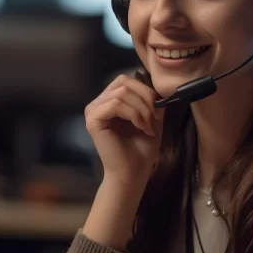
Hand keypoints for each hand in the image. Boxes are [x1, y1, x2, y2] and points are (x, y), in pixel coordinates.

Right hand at [84, 73, 164, 188]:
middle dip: (145, 98)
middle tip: (155, 118)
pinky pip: (115, 105)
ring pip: (121, 93)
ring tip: (148, 126)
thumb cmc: (141, 148)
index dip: (146, 91)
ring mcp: (93, 111)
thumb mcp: (151, 118)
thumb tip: (158, 88)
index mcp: (109, 101)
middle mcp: (98, 103)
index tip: (159, 111)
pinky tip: (141, 127)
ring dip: (142, 109)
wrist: (133, 172)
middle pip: (124, 83)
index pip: (126, 80)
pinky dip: (133, 114)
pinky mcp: (92, 120)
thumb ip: (152, 100)